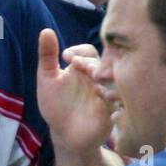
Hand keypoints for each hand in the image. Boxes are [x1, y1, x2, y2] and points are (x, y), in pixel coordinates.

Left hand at [37, 31, 113, 155]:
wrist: (65, 134)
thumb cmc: (56, 105)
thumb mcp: (48, 80)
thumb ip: (47, 56)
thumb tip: (45, 30)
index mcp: (82, 68)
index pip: (88, 50)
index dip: (80, 51)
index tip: (65, 58)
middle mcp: (97, 77)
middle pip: (104, 62)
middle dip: (94, 64)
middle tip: (83, 70)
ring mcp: (106, 92)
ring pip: (115, 79)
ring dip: (106, 79)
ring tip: (94, 87)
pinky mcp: (113, 108)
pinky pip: (121, 98)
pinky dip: (114, 96)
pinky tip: (102, 99)